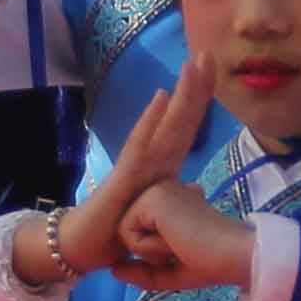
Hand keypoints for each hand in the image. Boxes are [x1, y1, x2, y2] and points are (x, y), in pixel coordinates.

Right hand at [54, 57, 215, 276]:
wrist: (85, 248)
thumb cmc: (118, 231)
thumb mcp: (159, 219)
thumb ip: (177, 201)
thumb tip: (198, 188)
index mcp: (163, 167)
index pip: (187, 128)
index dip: (201, 99)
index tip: (215, 70)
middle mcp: (152, 159)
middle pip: (179, 119)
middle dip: (195, 86)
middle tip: (208, 52)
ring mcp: (137, 165)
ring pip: (164, 126)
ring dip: (179, 96)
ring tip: (190, 66)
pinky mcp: (123, 178)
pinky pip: (139, 146)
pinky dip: (150, 121)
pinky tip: (160, 97)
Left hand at [111, 179, 255, 290]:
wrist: (232, 255)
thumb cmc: (210, 263)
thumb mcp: (171, 271)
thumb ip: (142, 271)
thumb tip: (114, 271)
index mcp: (169, 202)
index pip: (137, 233)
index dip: (155, 254)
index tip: (185, 248)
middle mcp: (161, 189)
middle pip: (127, 233)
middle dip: (150, 253)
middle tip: (182, 247)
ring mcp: (155, 190)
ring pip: (124, 233)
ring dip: (150, 251)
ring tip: (178, 243)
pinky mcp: (151, 197)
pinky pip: (126, 234)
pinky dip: (148, 247)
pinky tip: (173, 239)